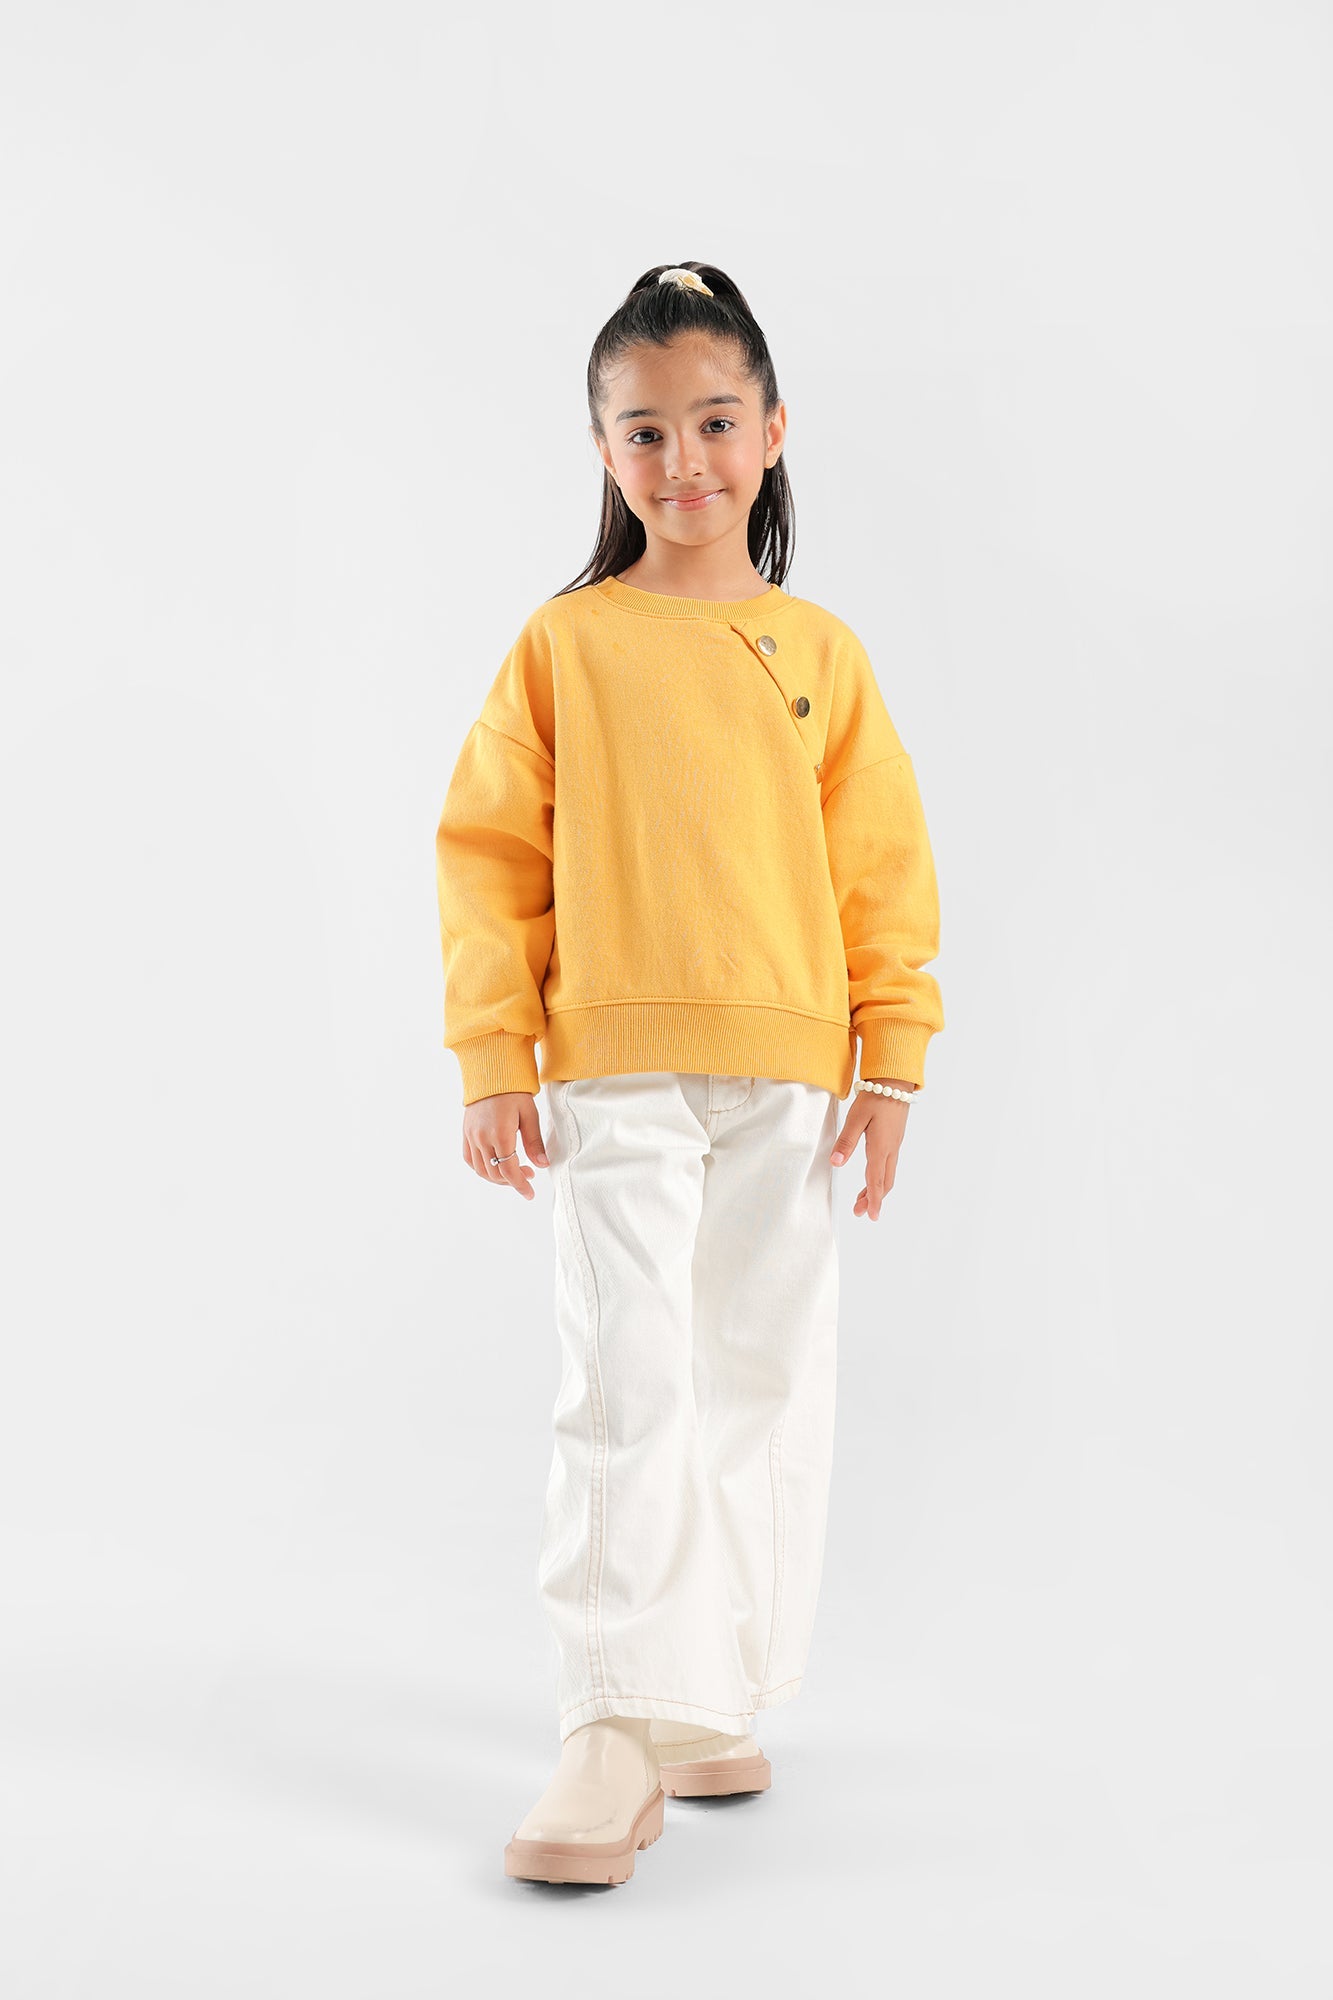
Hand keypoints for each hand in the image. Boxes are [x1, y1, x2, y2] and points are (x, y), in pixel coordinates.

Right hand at [462, 1090, 549, 1200]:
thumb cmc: (515, 1091)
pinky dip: (481, 1168)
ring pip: (480, 1169)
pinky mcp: (466, 1132)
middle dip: (512, 1181)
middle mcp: (481, 1137)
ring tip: (514, 1172)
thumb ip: (534, 1142)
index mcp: (500, 1134)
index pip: (509, 1170)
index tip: (530, 1193)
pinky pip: (469, 1159)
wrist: (492, 1073)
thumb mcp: (530, 1115)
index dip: (520, 1185)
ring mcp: (471, 1135)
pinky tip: (494, 1165)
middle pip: (494, 1173)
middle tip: (528, 1176)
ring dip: (497, 1177)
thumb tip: (542, 1165)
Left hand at [830, 1077, 916, 1220]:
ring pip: (888, 1174)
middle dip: (873, 1199)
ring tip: (863, 1199)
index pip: (875, 1180)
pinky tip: (872, 1177)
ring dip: (876, 1189)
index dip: (872, 1200)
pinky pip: (889, 1165)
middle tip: (860, 1212)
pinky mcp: (895, 1139)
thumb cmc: (875, 1097)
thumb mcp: (856, 1118)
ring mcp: (895, 1144)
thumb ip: (846, 1141)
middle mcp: (891, 1149)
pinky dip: (880, 1177)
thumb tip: (835, 1163)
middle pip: (884, 1182)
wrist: (895, 1081)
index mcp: (881, 1147)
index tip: (869, 1216)